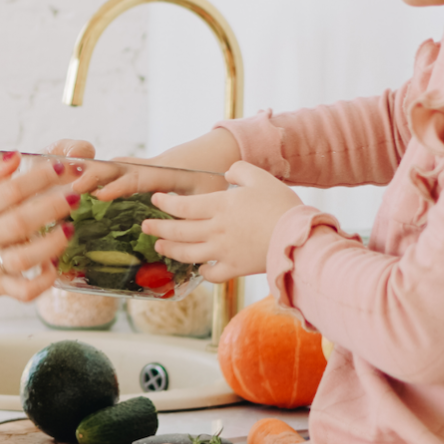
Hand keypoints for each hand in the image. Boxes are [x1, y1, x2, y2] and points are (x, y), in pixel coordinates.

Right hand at [0, 153, 79, 342]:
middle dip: (52, 207)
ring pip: (24, 258)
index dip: (37, 178)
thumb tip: (15, 157)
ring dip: (52, 244)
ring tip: (69, 230)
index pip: (7, 191)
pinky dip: (42, 282)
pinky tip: (53, 266)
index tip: (59, 168)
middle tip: (74, 195)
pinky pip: (23, 291)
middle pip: (20, 222)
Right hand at [46, 129, 241, 200]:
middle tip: (73, 186)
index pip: (138, 178)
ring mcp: (146, 166)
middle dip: (96, 174)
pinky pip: (120, 170)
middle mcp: (152, 166)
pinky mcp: (144, 170)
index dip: (119, 186)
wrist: (219, 151)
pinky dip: (102, 175)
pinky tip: (85, 186)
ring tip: (70, 185)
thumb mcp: (209, 196)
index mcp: (167, 172)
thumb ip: (192, 215)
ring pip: (116, 166)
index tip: (101, 195)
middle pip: (118, 166)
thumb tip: (178, 241)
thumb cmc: (215, 175)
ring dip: (95, 173)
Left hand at [144, 162, 304, 282]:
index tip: (156, 200)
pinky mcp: (235, 268)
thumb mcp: (260, 177)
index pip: (183, 205)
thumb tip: (228, 172)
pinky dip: (203, 271)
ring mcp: (223, 251)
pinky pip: (212, 273)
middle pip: (179, 231)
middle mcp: (216, 230)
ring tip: (160, 245)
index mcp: (219, 206)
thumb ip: (240, 170)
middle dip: (159, 228)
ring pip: (188, 253)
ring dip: (171, 249)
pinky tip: (199, 268)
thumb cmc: (280, 205)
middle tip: (146, 226)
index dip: (166, 203)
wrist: (298, 238)